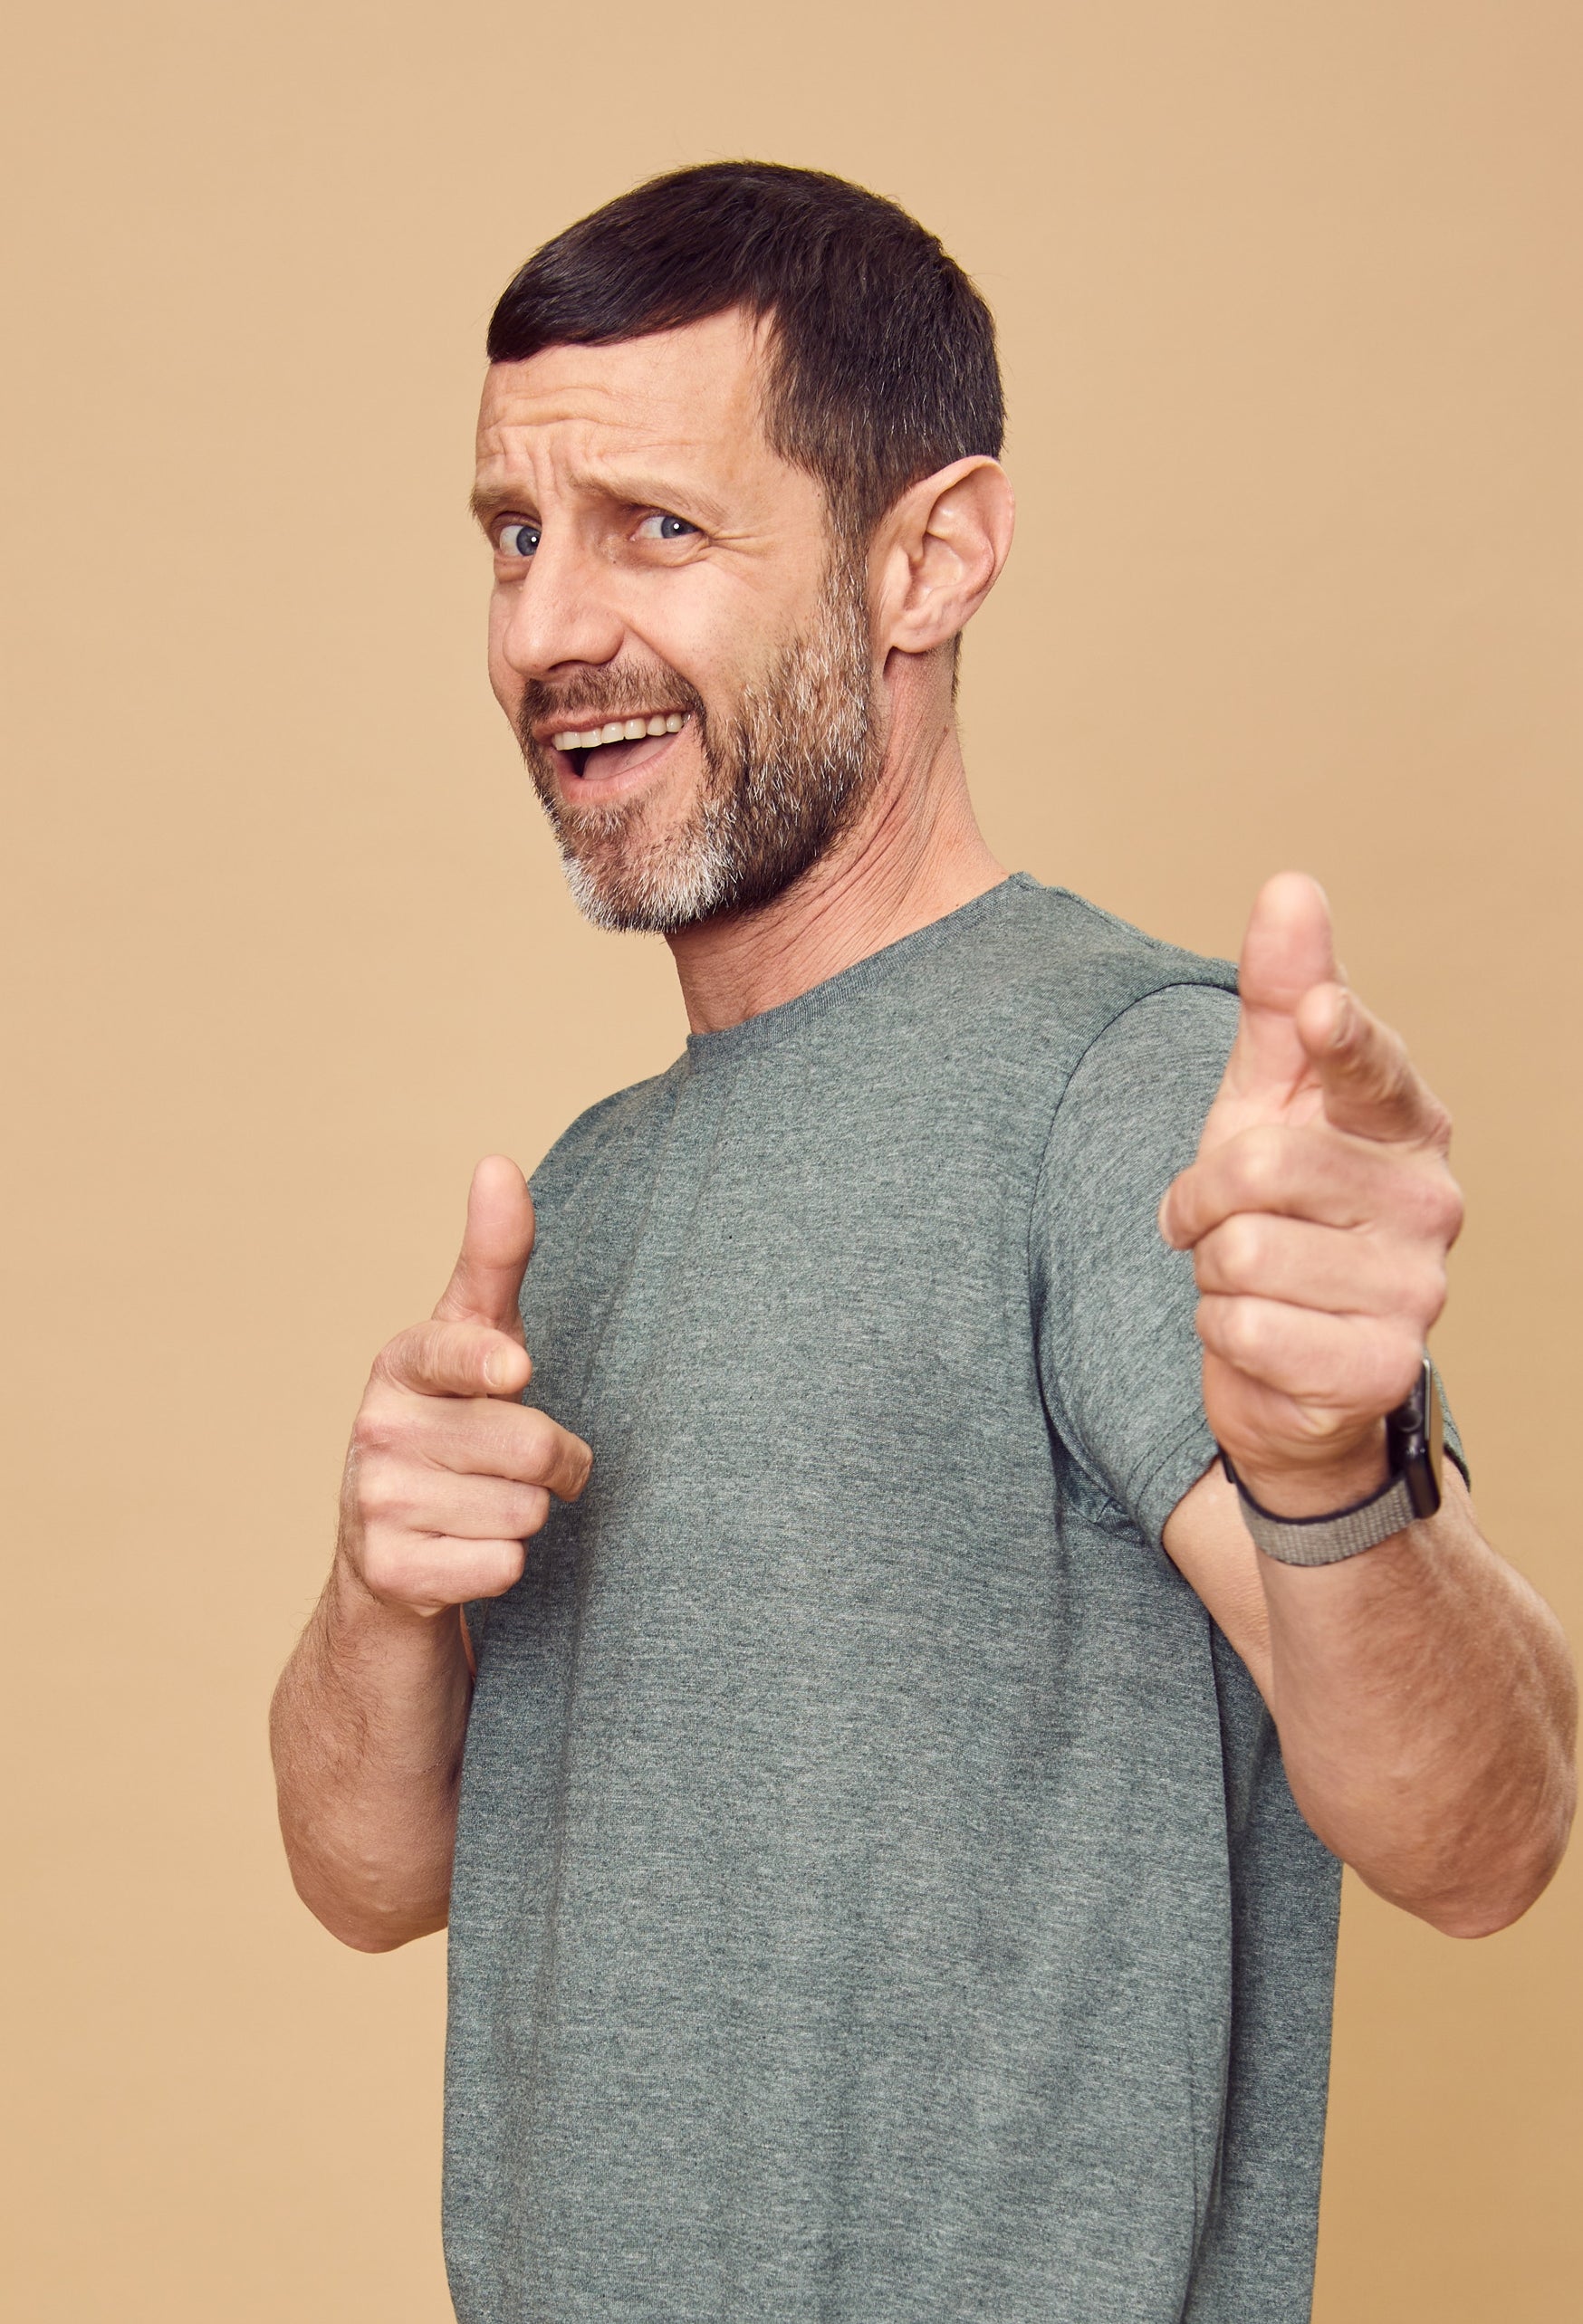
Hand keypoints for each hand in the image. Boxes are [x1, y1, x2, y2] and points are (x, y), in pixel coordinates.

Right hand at [338, 1156, 591, 1617]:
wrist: (391, 1561)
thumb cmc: (456, 1430)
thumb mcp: (477, 1342)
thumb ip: (495, 1259)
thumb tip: (496, 1161)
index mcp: (400, 1363)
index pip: (454, 1351)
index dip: (488, 1363)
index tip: (516, 1372)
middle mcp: (375, 1428)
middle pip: (528, 1444)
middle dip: (554, 1464)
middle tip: (523, 1467)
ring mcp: (374, 1505)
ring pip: (522, 1511)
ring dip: (525, 1518)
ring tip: (485, 1510)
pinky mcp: (389, 1576)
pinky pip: (501, 1567)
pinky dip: (502, 1568)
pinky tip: (466, 1556)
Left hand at [1159, 874, 1461, 1515]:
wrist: (1286, 1359)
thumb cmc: (1278, 1209)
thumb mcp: (1266, 1096)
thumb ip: (1279, 996)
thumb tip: (1290, 885)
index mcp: (1404, 1122)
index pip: (1371, 1068)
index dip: (1339, 1040)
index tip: (1317, 1015)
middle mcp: (1429, 1200)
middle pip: (1259, 1166)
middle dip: (1201, 1197)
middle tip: (1212, 1220)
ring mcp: (1417, 1290)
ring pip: (1241, 1253)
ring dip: (1212, 1272)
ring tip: (1246, 1279)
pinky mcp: (1380, 1369)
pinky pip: (1245, 1330)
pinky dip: (1224, 1335)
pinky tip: (1260, 1335)